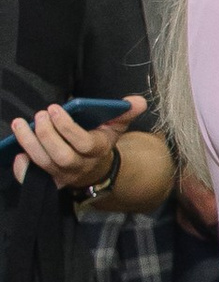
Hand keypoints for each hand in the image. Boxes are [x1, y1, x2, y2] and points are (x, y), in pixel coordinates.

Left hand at [11, 94, 144, 191]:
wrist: (95, 169)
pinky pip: (34, 178)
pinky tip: (18, 154)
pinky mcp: (50, 180)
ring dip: (29, 144)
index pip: (84, 143)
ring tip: (20, 124)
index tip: (54, 108)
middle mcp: (80, 165)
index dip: (67, 127)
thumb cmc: (100, 141)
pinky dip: (23, 169)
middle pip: (62, 156)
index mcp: (98, 150)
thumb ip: (125, 112)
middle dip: (47, 135)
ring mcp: (64, 174)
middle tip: (38, 115)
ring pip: (45, 163)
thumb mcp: (116, 126)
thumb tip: (137, 101)